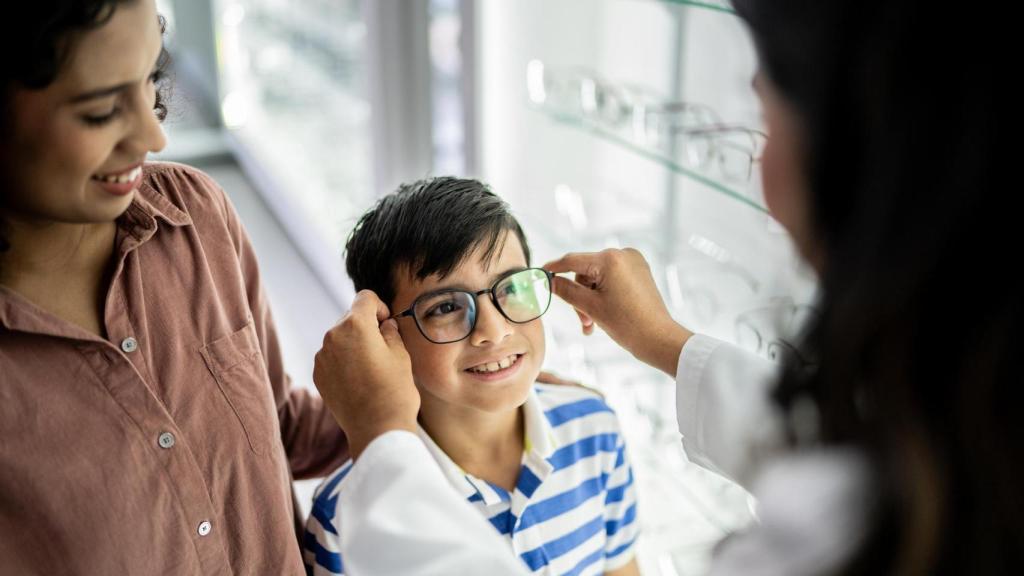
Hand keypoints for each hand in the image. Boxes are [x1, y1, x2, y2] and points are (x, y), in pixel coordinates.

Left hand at [313, 290, 418, 458]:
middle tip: (383, 348)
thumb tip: (384, 325)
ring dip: (354, 344)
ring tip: (372, 367)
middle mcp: (333, 336)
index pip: (365, 298)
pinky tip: (360, 379)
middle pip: (350, 318)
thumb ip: (390, 332)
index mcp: (355, 325)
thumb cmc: (394, 390)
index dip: (380, 307)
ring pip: (340, 338)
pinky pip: (332, 357)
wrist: (377, 429)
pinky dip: (344, 361)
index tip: (387, 324)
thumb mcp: (401, 354)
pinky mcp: (319, 374)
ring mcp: (322, 356)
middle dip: (366, 326)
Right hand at [544, 248, 692, 376]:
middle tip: (583, 322)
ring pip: (597, 278)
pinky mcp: (639, 272)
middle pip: (585, 272)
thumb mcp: (590, 307)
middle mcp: (623, 254)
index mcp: (610, 259)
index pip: (572, 260)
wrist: (659, 339)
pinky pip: (611, 279)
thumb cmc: (627, 324)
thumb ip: (566, 291)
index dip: (554, 268)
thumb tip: (550, 281)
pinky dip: (603, 295)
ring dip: (590, 300)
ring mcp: (633, 262)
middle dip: (579, 297)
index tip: (541, 273)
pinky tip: (604, 315)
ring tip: (593, 325)